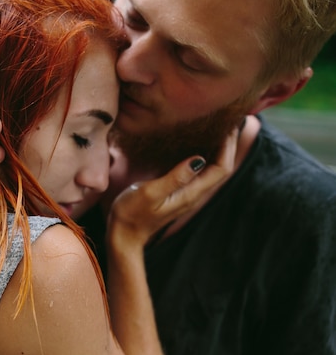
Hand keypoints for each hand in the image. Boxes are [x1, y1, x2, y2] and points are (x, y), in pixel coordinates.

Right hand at [107, 130, 236, 249]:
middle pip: (221, 167)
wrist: (124, 234)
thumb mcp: (150, 192)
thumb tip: (198, 159)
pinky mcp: (178, 191)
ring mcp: (187, 193)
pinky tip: (198, 142)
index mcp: (191, 193)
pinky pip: (198, 171)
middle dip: (228, 144)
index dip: (228, 146)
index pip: (221, 168)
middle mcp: (194, 193)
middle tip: (230, 120)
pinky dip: (204, 154)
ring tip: (220, 127)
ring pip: (212, 168)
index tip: (228, 124)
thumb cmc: (132, 213)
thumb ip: (175, 177)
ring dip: (218, 148)